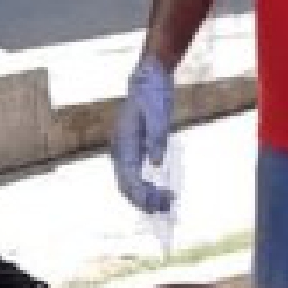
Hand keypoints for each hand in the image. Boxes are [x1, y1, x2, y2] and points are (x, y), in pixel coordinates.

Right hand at [112, 57, 175, 212]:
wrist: (148, 79)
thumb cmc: (153, 95)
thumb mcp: (159, 113)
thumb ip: (158, 138)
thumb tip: (157, 163)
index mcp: (124, 142)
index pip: (128, 178)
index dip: (143, 195)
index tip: (160, 204)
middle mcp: (119, 149)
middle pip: (126, 185)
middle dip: (145, 200)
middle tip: (168, 208)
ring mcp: (123, 150)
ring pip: (129, 183)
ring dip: (146, 197)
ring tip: (168, 203)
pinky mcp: (131, 150)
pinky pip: (134, 176)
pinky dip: (146, 187)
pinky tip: (161, 190)